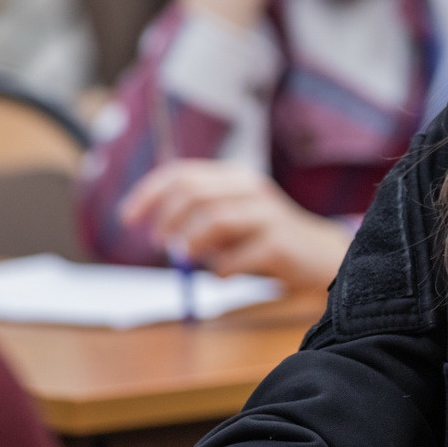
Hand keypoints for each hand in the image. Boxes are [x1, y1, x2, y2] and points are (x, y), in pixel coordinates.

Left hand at [119, 159, 350, 291]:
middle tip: (161, 244)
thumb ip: (197, 216)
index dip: (148, 194)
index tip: (128, 218)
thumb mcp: (232, 218)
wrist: (319, 255)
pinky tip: (224, 273)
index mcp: (235, 177)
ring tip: (192, 259)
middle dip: (166, 220)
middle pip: (193, 194)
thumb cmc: (264, 238)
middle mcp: (251, 189)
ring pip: (212, 222)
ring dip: (192, 245)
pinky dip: (219, 269)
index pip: (182, 173)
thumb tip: (154, 227)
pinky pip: (233, 258)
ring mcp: (267, 216)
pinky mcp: (277, 244)